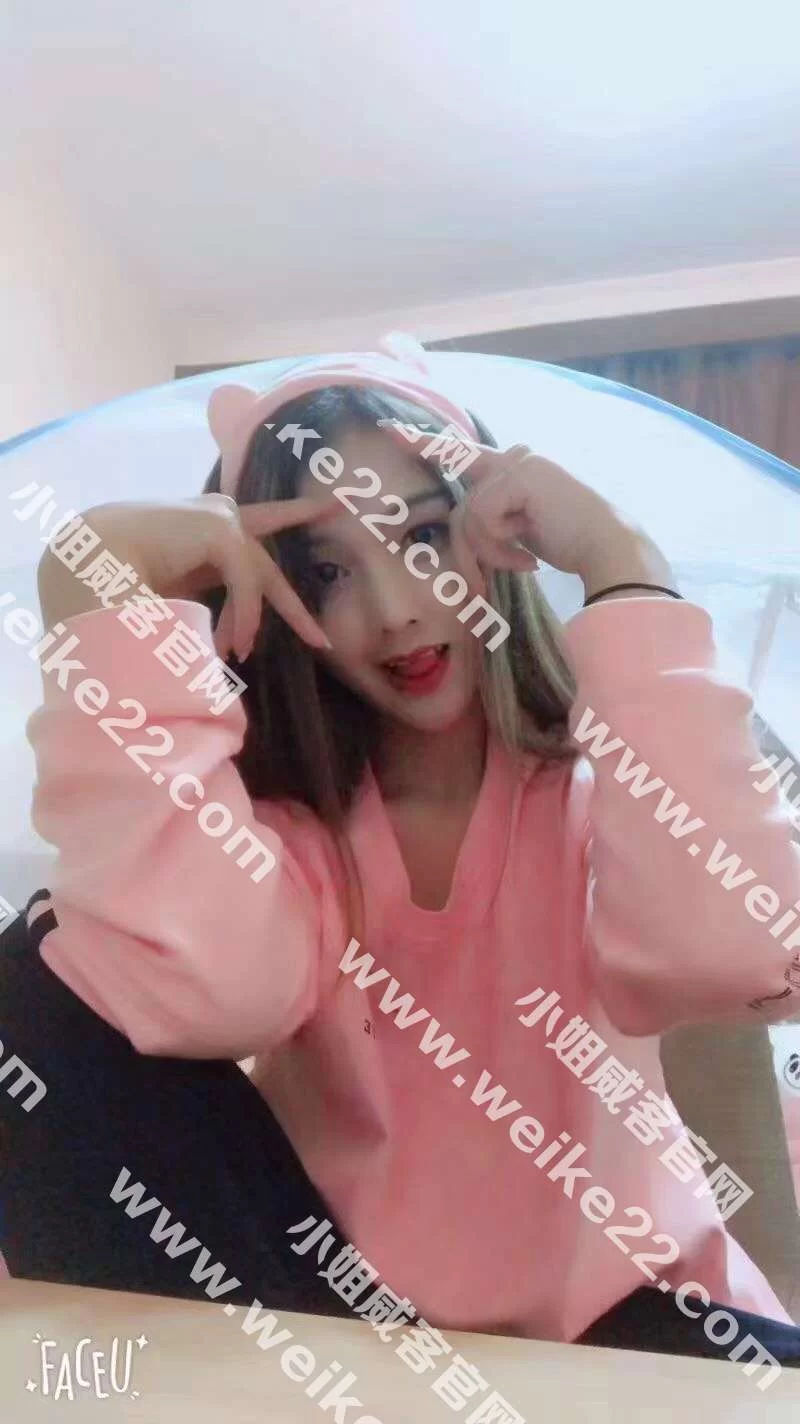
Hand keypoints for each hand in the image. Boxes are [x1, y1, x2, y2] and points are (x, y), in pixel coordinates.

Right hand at [37, 493, 340, 660]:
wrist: (88, 562)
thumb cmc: (122, 581)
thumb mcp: (181, 592)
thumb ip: (213, 602)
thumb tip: (238, 640)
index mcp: (207, 531)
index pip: (258, 523)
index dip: (291, 514)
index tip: (324, 506)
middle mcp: (219, 518)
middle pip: (266, 563)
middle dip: (293, 603)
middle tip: (320, 639)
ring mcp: (222, 518)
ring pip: (258, 579)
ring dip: (249, 622)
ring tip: (236, 654)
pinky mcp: (221, 528)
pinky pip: (248, 583)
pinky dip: (245, 616)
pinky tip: (233, 643)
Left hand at [386, 426, 672, 597]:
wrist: (607, 548)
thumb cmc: (570, 544)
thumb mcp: (522, 531)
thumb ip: (493, 519)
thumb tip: (464, 531)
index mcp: (516, 467)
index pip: (463, 453)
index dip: (426, 443)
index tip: (391, 431)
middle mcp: (515, 459)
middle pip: (460, 500)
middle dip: (466, 545)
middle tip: (483, 576)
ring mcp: (518, 464)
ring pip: (469, 517)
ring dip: (491, 552)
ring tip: (524, 563)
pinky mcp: (517, 476)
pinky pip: (482, 518)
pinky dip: (500, 547)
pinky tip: (530, 557)